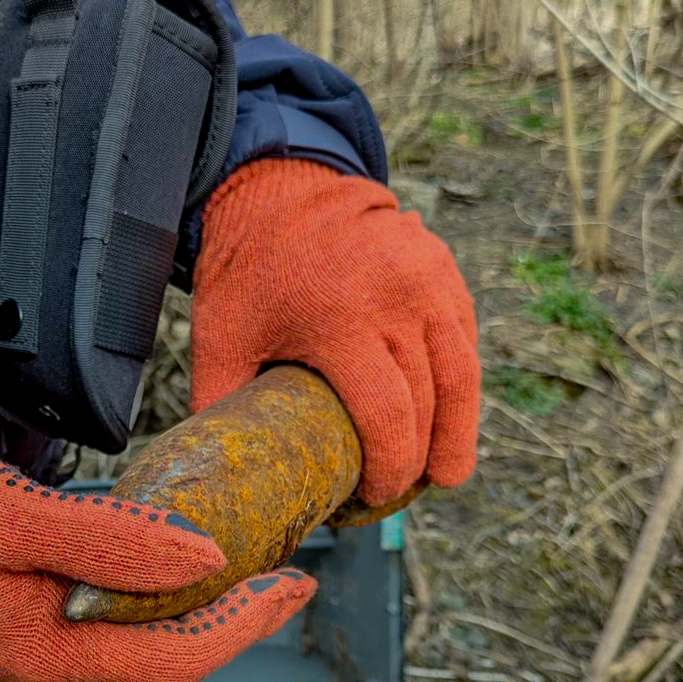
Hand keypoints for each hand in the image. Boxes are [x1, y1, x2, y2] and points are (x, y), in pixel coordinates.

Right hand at [0, 436, 315, 681]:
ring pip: (141, 637)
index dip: (245, 626)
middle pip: (167, 654)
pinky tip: (175, 561)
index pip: (177, 657)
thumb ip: (113, 543)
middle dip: (236, 619)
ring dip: (199, 607)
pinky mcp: (28, 618)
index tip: (294, 587)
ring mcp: (38, 646)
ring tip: (250, 564)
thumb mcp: (20, 522)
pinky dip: (156, 593)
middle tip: (290, 574)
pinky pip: (112, 617)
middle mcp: (53, 664)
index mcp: (55, 655)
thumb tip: (204, 559)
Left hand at [192, 158, 480, 504]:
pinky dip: (458, 379)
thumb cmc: (246, 269)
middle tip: (410, 494)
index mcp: (340, 320)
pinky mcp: (443, 268)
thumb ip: (219, 403)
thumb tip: (220, 472)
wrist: (279, 184)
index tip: (376, 497)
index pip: (387, 417)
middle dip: (423, 458)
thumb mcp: (221, 336)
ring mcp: (429, 279)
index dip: (389, 468)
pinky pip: (463, 337)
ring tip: (449, 473)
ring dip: (461, 429)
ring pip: (462, 372)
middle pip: (429, 403)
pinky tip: (448, 413)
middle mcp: (397, 298)